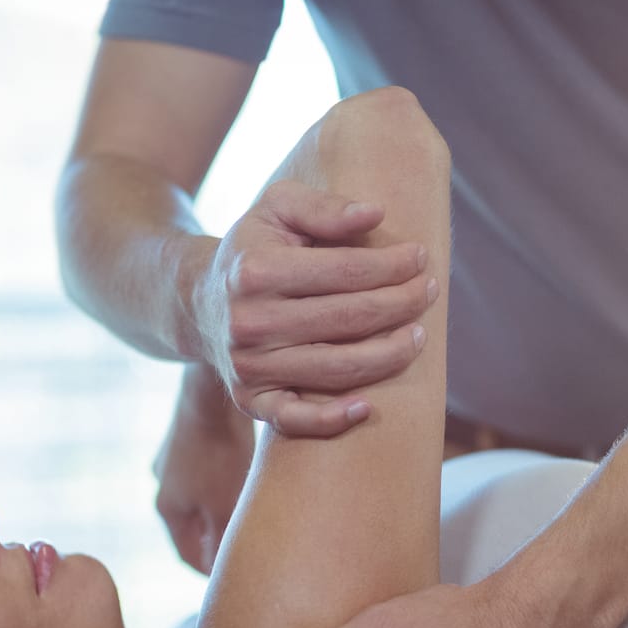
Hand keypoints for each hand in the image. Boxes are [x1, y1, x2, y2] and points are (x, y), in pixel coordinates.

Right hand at [153, 365, 254, 573]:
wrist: (211, 392)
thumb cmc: (221, 452)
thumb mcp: (225, 506)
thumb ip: (224, 542)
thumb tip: (226, 570)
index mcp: (168, 508)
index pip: (190, 555)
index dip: (214, 571)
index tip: (239, 577)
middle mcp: (166, 483)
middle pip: (196, 526)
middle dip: (221, 538)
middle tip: (252, 548)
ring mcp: (176, 457)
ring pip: (204, 495)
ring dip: (226, 506)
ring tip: (256, 510)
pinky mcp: (192, 435)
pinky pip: (210, 468)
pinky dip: (228, 478)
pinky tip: (253, 474)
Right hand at [193, 180, 437, 436]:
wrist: (200, 301)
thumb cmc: (255, 249)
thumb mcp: (279, 208)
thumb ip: (324, 208)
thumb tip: (376, 213)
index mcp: (256, 271)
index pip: (346, 271)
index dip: (392, 266)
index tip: (420, 258)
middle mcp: (248, 322)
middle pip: (348, 319)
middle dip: (400, 304)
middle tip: (428, 292)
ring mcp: (248, 366)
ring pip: (336, 369)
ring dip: (389, 355)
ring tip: (418, 336)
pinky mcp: (249, 400)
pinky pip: (294, 419)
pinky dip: (331, 420)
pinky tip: (366, 407)